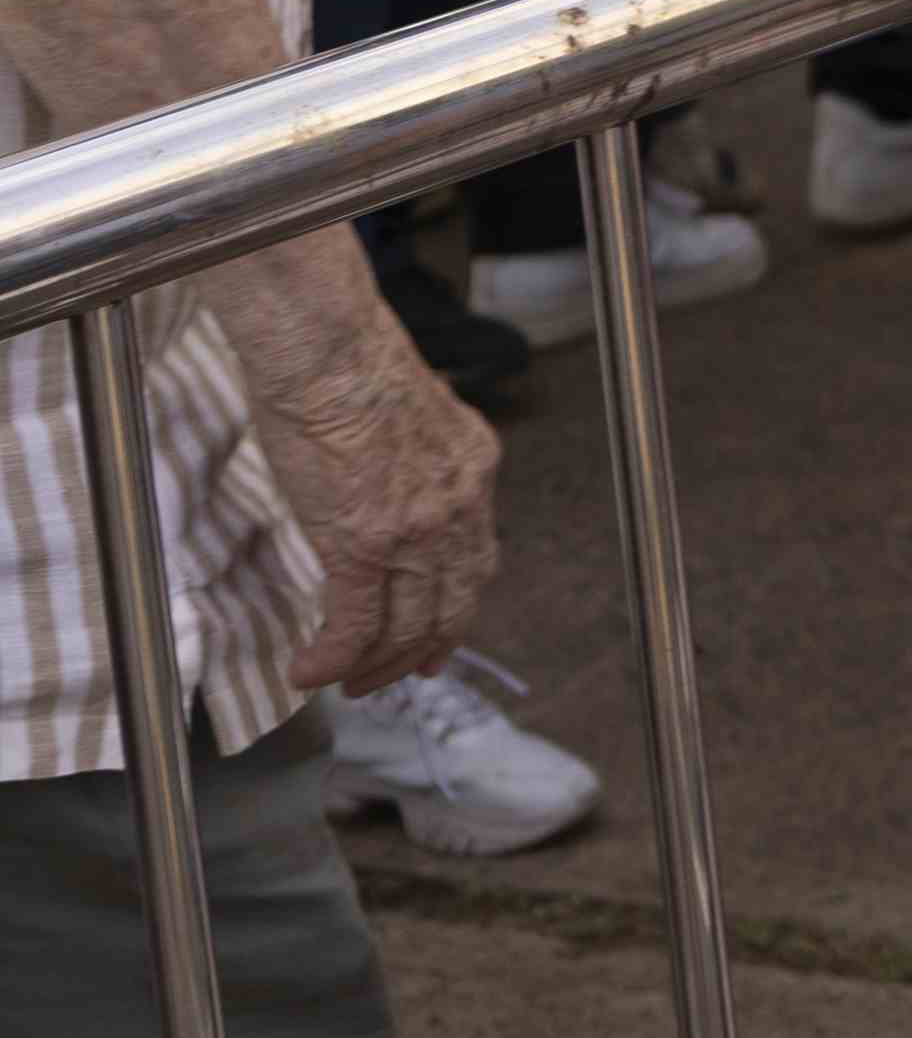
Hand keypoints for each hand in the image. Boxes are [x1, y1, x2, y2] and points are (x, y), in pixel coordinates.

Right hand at [263, 328, 498, 697]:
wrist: (329, 353)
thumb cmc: (350, 367)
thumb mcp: (413, 415)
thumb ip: (416, 457)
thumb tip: (393, 474)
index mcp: (474, 471)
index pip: (477, 560)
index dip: (458, 607)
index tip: (441, 637)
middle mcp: (459, 507)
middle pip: (452, 603)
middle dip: (424, 650)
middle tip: (398, 676)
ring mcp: (415, 530)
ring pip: (406, 624)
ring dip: (376, 664)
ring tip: (348, 684)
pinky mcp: (364, 543)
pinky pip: (355, 622)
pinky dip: (334, 656)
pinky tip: (309, 671)